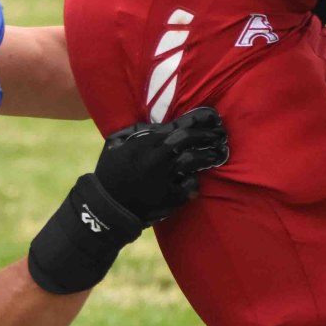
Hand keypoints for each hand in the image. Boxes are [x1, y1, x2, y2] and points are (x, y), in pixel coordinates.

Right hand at [93, 106, 227, 224]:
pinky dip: (193, 183)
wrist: (106, 207)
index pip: (178, 125)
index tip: (212, 118)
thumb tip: (153, 124)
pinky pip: (189, 186)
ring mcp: (163, 177)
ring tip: (218, 154)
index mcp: (144, 141)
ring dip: (208, 155)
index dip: (199, 120)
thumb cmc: (108, 173)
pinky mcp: (169, 197)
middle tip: (219, 135)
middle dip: (207, 135)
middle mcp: (156, 156)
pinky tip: (195, 181)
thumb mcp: (114, 145)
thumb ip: (134, 132)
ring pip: (193, 160)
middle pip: (188, 139)